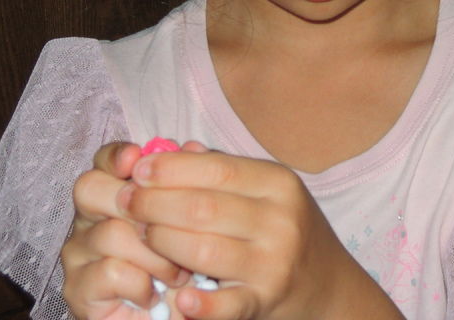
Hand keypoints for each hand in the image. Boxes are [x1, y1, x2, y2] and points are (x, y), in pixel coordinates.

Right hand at [60, 142, 191, 319]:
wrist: (170, 318)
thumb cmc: (180, 269)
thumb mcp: (191, 225)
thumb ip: (188, 184)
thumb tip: (191, 147)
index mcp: (111, 194)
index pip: (103, 161)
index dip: (116, 156)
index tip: (135, 159)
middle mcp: (87, 219)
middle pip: (90, 188)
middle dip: (136, 204)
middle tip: (170, 227)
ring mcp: (78, 254)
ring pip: (111, 233)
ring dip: (155, 255)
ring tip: (178, 274)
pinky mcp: (78, 289)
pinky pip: (112, 271)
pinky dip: (142, 284)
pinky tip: (154, 295)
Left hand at [126, 150, 401, 319]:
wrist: (327, 283)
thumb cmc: (282, 228)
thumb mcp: (264, 190)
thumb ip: (220, 169)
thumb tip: (170, 150)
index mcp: (278, 183)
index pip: (215, 169)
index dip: (170, 168)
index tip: (138, 170)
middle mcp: (280, 219)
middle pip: (202, 207)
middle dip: (154, 204)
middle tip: (125, 203)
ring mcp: (274, 262)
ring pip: (204, 249)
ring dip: (161, 242)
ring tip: (140, 236)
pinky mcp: (267, 300)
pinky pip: (229, 303)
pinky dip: (202, 304)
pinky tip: (180, 296)